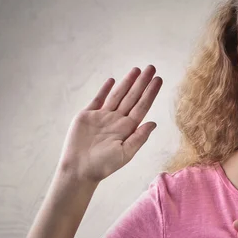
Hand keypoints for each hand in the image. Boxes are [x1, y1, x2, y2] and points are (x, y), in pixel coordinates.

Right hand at [57, 65, 162, 182]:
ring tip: (136, 69)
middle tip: (151, 67)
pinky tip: (112, 80)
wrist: (79, 170)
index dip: (150, 93)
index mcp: (127, 128)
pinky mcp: (87, 116)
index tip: (158, 80)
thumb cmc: (104, 165)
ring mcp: (102, 117)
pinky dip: (104, 90)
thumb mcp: (125, 153)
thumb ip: (139, 137)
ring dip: (126, 82)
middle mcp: (117, 120)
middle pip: (132, 97)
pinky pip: (98, 99)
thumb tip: (154, 123)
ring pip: (117, 95)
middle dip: (141, 82)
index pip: (142, 106)